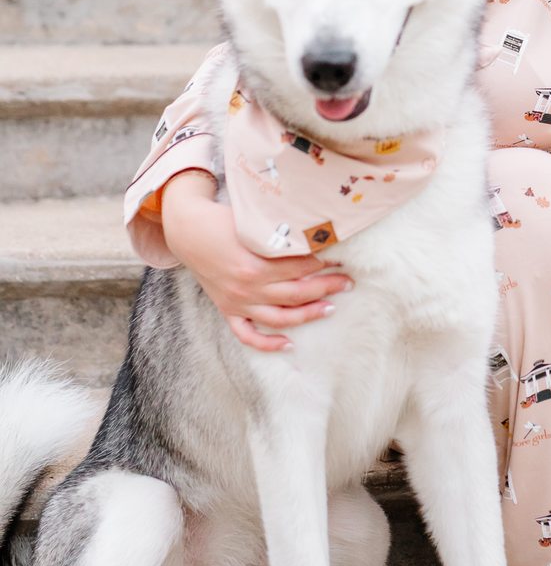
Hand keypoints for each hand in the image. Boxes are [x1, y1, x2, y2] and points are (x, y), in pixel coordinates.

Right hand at [160, 170, 351, 351]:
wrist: (187, 231)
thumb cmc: (223, 220)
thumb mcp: (253, 222)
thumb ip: (280, 231)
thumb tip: (315, 230)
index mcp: (255, 264)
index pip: (300, 267)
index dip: (324, 261)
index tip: (342, 257)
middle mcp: (247, 288)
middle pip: (297, 293)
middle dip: (327, 287)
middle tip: (348, 282)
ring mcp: (237, 302)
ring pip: (280, 317)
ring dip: (308, 315)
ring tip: (332, 308)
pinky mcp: (228, 310)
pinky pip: (248, 335)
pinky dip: (267, 343)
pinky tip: (289, 344)